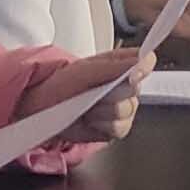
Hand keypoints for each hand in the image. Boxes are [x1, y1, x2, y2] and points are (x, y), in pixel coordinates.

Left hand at [20, 47, 147, 144]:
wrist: (43, 108)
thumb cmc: (61, 84)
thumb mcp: (84, 70)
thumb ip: (115, 66)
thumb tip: (144, 60)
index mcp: (120, 64)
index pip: (145, 61)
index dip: (142, 68)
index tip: (130, 76)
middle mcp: (126, 86)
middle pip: (135, 90)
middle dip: (112, 95)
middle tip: (92, 93)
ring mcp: (123, 108)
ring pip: (127, 112)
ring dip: (104, 112)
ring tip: (87, 108)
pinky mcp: (116, 128)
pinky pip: (120, 129)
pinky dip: (103, 126)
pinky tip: (90, 120)